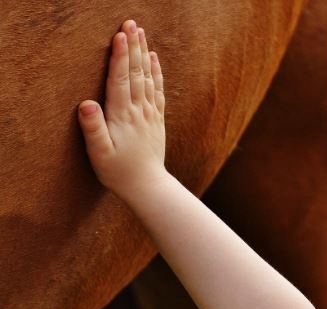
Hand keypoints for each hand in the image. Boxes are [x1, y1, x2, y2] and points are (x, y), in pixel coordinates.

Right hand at [78, 20, 166, 199]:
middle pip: (136, 73)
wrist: (147, 184)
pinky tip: (154, 59)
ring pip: (148, 78)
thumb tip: (85, 103)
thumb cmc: (119, 171)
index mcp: (123, 115)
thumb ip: (93, 129)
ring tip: (142, 34)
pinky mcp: (156, 119)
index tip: (120, 35)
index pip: (121, 80)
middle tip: (131, 23)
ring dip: (144, 54)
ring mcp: (150, 113)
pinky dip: (156, 73)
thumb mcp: (100, 154)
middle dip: (133, 47)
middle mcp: (139, 110)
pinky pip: (158, 91)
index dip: (120, 57)